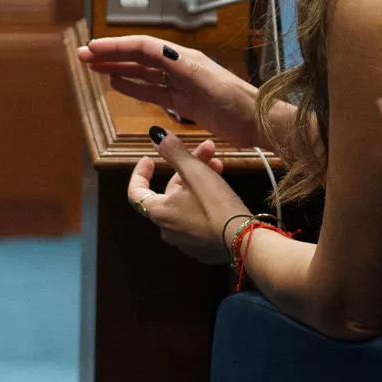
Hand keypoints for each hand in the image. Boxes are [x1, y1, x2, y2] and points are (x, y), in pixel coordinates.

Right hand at [77, 35, 259, 146]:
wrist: (258, 123)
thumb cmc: (238, 103)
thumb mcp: (209, 83)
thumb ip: (182, 66)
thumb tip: (156, 50)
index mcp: (184, 58)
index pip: (143, 47)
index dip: (116, 46)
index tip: (93, 48)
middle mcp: (180, 66)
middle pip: (139, 56)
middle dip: (111, 55)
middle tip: (83, 56)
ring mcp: (180, 84)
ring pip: (142, 73)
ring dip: (117, 69)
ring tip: (94, 68)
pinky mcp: (183, 102)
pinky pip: (152, 91)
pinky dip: (133, 87)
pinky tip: (117, 85)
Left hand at [129, 130, 250, 264]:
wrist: (245, 241)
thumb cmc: (216, 206)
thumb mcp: (195, 173)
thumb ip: (174, 152)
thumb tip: (156, 135)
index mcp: (159, 213)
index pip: (136, 192)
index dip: (140, 173)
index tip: (149, 159)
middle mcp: (167, 229)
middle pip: (170, 192)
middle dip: (187, 168)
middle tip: (207, 151)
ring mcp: (186, 241)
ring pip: (186, 203)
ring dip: (200, 182)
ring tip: (219, 166)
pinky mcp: (203, 247)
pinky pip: (198, 218)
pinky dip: (205, 201)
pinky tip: (223, 191)